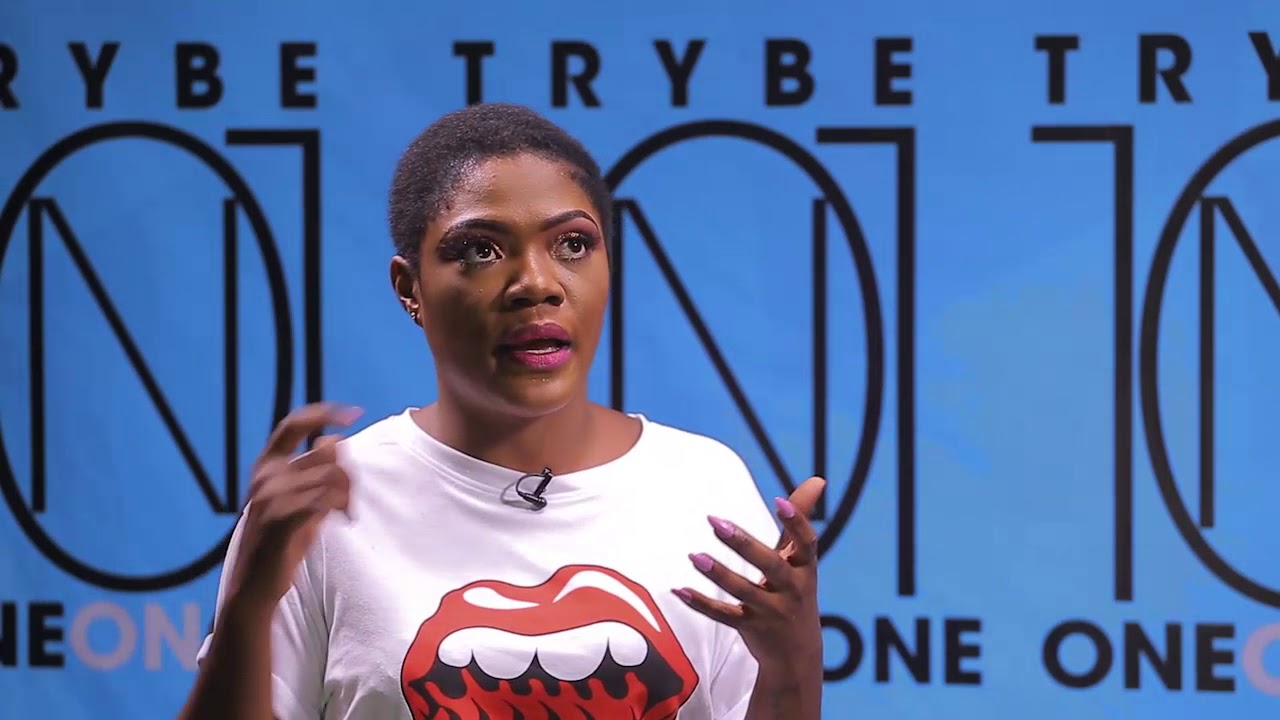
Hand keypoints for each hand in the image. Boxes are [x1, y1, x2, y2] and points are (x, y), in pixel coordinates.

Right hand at [227, 402, 361, 610]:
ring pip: (331, 474)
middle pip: (326, 451)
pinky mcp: (281, 519)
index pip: (293, 425)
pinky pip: (324, 498)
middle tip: (350, 501)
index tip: (353, 412)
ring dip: (347, 494)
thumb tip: (336, 440)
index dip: (323, 413)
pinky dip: (340, 506)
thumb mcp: (298, 500)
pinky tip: (342, 519)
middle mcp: (266, 476)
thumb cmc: (282, 542)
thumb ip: (314, 472)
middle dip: (348, 474)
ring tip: (346, 513)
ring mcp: (271, 497)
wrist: (256, 585)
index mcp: (266, 466)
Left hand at [675, 476, 825, 672]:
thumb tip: (818, 479)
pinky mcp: (751, 628)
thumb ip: (800, 519)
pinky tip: (679, 590)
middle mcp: (793, 590)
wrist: (798, 654)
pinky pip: (724, 616)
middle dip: (744, 544)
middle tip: (715, 522)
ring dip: (719, 574)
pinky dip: (701, 604)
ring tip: (695, 556)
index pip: (807, 543)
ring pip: (744, 592)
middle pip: (770, 566)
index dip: (796, 522)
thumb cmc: (796, 591)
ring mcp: (772, 612)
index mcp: (806, 568)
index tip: (778, 501)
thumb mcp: (802, 560)